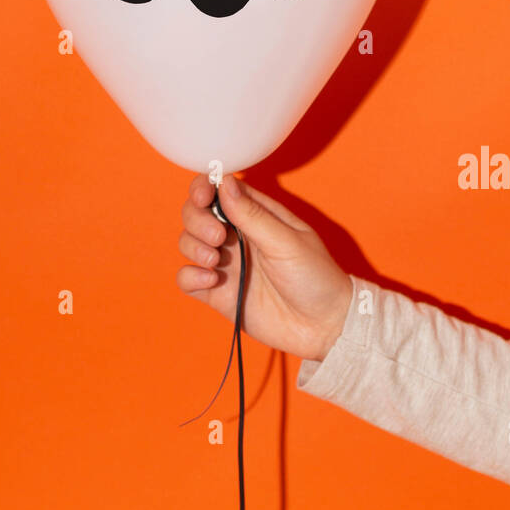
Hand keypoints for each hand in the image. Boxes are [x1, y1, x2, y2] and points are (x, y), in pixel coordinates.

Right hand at [177, 173, 352, 362]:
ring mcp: (226, 263)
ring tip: (216, 261)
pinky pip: (187, 279)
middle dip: (197, 219)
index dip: (204, 187)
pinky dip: (190, 276)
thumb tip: (225, 181)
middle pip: (196, 212)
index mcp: (256, 215)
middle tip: (218, 237)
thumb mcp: (287, 242)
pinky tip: (211, 281)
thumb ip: (253, 215)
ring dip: (193, 246)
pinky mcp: (218, 293)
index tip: (203, 196)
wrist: (322, 327)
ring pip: (188, 242)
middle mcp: (236, 236)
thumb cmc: (316, 278)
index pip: (220, 189)